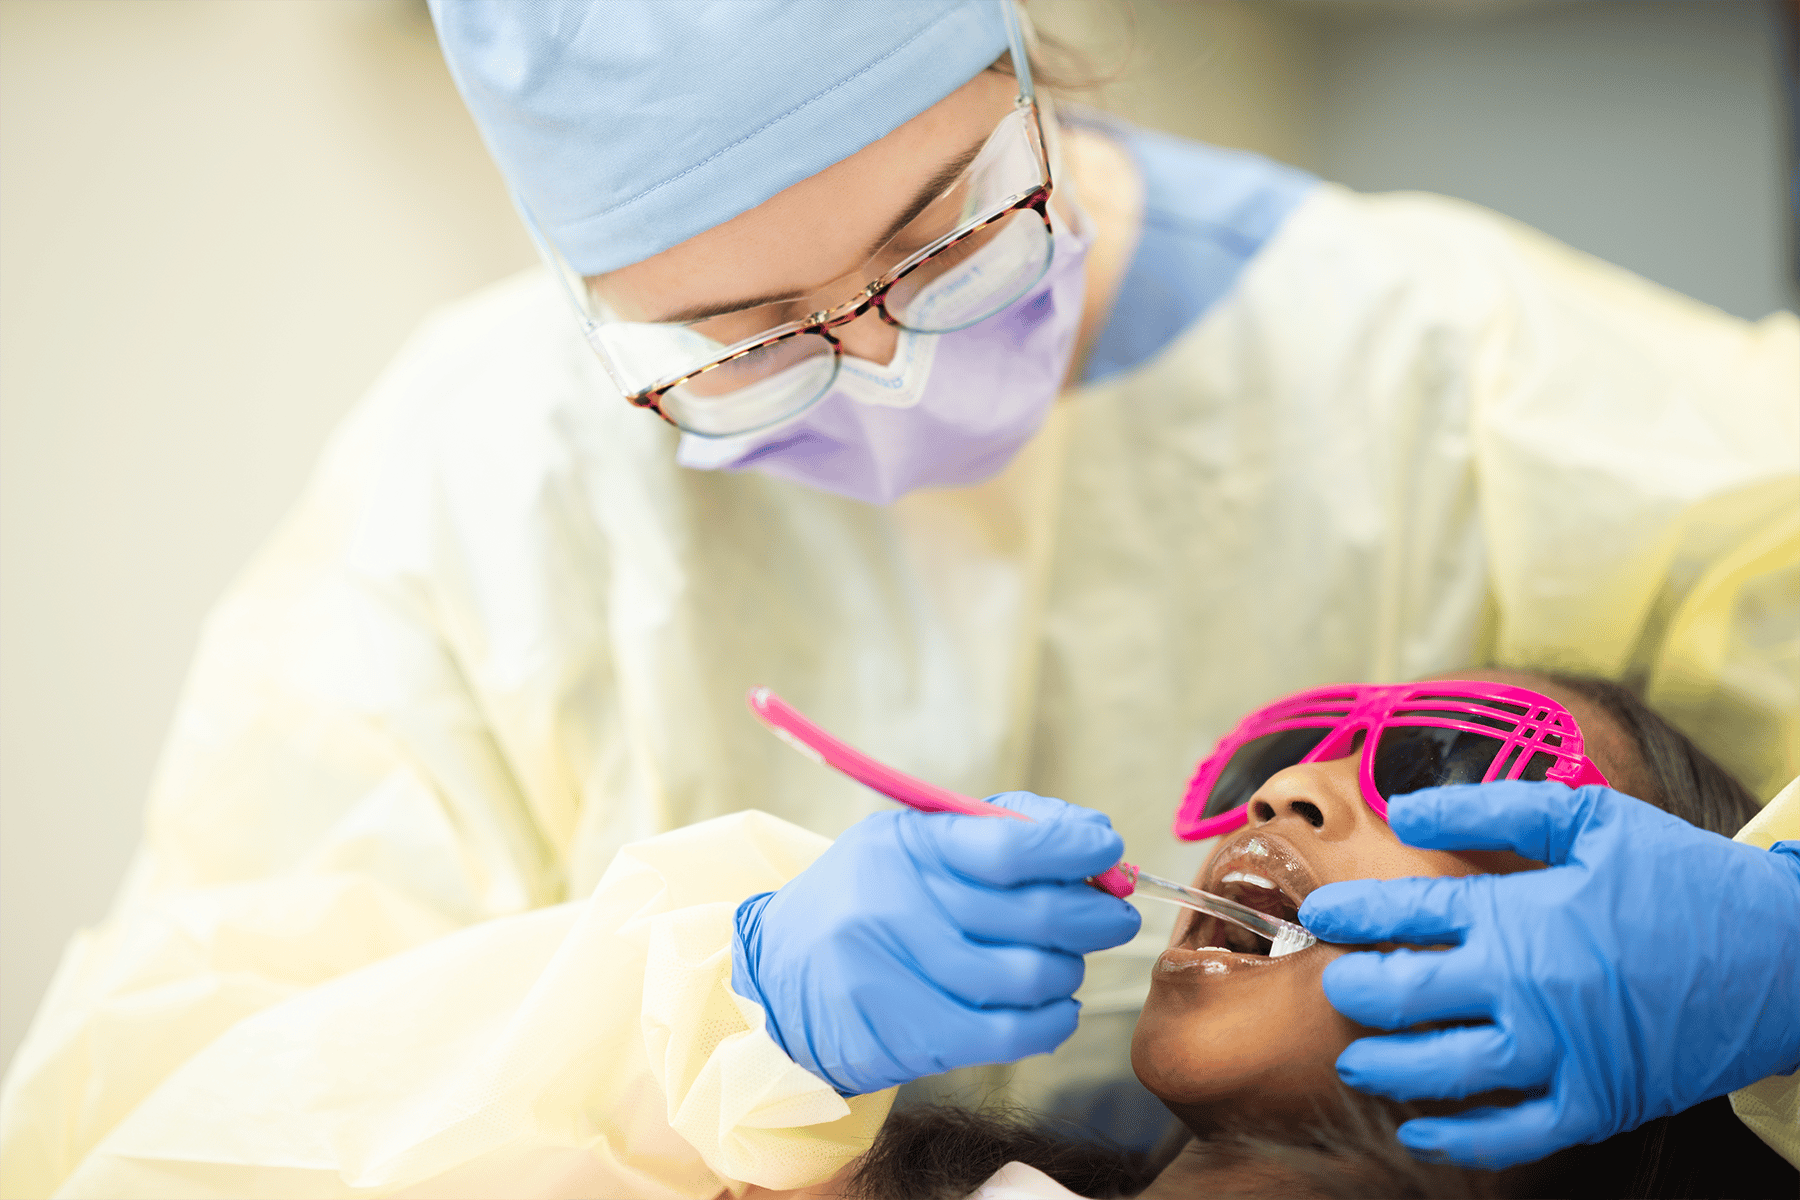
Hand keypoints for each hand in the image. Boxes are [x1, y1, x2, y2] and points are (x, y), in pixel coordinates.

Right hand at [730, 791, 1140, 1095]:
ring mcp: (905, 976)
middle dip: (1096, 915)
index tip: (1106, 850)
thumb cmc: (867, 899)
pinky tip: (1055, 1005)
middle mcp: (902, 907)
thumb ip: (996, 829)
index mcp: (908, 846)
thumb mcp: (911, 841)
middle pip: (1036, 915)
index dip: (1076, 848)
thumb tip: (1092, 839)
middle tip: (1112, 915)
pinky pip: (1014, 1034)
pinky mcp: (914, 1036)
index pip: (1013, 843)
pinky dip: (1054, 1019)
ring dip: (1070, 968)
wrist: (777, 977)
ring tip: (1064, 961)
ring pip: (1032, 976)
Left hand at [1299, 781, 1799, 1168]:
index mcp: (1518, 915)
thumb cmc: (1680, 878)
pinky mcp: (1594, 1103)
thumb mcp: (1590, 819)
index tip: (1320, 915)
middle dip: (1353, 990)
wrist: (1785, 953)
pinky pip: (1507, 1135)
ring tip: (1357, 1058)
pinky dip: (1454, 1138)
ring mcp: (1559, 1053)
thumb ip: (1490, 810)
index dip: (1348, 914)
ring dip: (1383, 1066)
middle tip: (1337, 983)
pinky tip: (1421, 1129)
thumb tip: (1405, 805)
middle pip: (1401, 998)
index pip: (1402, 915)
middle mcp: (1526, 988)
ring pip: (1439, 1073)